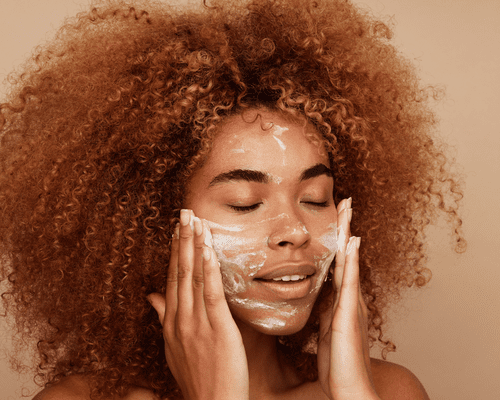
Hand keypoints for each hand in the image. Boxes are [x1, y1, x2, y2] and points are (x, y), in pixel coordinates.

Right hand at [148, 209, 248, 399]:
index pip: (171, 278)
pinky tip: (208, 248)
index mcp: (172, 321)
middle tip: (184, 212)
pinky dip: (208, 268)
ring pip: (193, 277)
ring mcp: (197, 323)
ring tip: (194, 220)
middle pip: (180, 272)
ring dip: (194, 246)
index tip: (176, 230)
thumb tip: (151, 296)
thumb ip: (163, 317)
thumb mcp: (173, 347)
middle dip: (182, 240)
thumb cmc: (196, 377)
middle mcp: (180, 318)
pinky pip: (211, 293)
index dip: (175, 252)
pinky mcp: (217, 328)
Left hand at [317, 198, 380, 399]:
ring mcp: (351, 304)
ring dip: (348, 234)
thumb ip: (325, 313)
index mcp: (341, 301)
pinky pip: (349, 282)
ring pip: (349, 261)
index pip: (338, 263)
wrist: (350, 389)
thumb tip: (317, 300)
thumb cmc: (338, 364)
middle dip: (346, 228)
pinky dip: (351, 260)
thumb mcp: (326, 332)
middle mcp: (349, 298)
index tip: (335, 218)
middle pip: (346, 255)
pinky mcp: (349, 314)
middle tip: (345, 201)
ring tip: (348, 209)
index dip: (338, 240)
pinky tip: (352, 242)